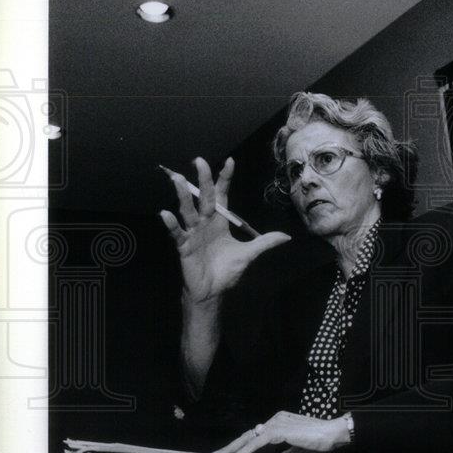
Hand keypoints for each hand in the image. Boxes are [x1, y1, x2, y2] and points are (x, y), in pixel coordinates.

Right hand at [159, 157, 290, 302]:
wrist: (213, 291)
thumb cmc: (227, 271)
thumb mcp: (249, 254)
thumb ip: (265, 243)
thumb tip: (286, 237)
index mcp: (220, 222)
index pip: (222, 196)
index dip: (224, 180)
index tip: (229, 162)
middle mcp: (205, 223)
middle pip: (204, 198)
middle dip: (203, 180)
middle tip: (199, 161)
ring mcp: (193, 233)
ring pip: (188, 210)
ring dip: (183, 196)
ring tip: (178, 179)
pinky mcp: (184, 246)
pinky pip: (177, 233)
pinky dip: (172, 224)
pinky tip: (166, 213)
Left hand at [210, 410, 351, 452]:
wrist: (334, 434)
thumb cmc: (322, 441)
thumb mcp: (300, 450)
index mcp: (279, 422)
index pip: (255, 436)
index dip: (240, 446)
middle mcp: (275, 420)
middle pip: (247, 436)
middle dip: (228, 448)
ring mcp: (275, 424)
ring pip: (247, 439)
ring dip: (230, 451)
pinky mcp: (278, 431)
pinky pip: (255, 444)